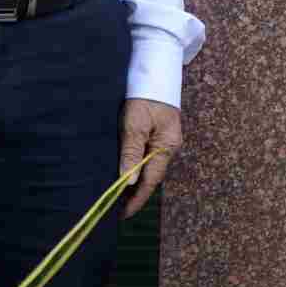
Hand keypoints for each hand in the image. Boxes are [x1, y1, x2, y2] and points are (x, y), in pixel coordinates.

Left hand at [120, 98, 181, 218]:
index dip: (137, 199)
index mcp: (167, 146)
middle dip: (135, 192)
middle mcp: (169, 145)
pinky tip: (125, 171)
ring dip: (135, 180)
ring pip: (149, 166)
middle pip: (152, 175)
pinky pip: (147, 155)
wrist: (153, 71)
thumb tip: (129, 181)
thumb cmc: (144, 96)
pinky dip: (136, 166)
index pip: (152, 180)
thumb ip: (131, 152)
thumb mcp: (134, 124)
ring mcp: (165, 139)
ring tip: (117, 194)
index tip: (123, 215)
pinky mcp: (158, 132)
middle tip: (115, 208)